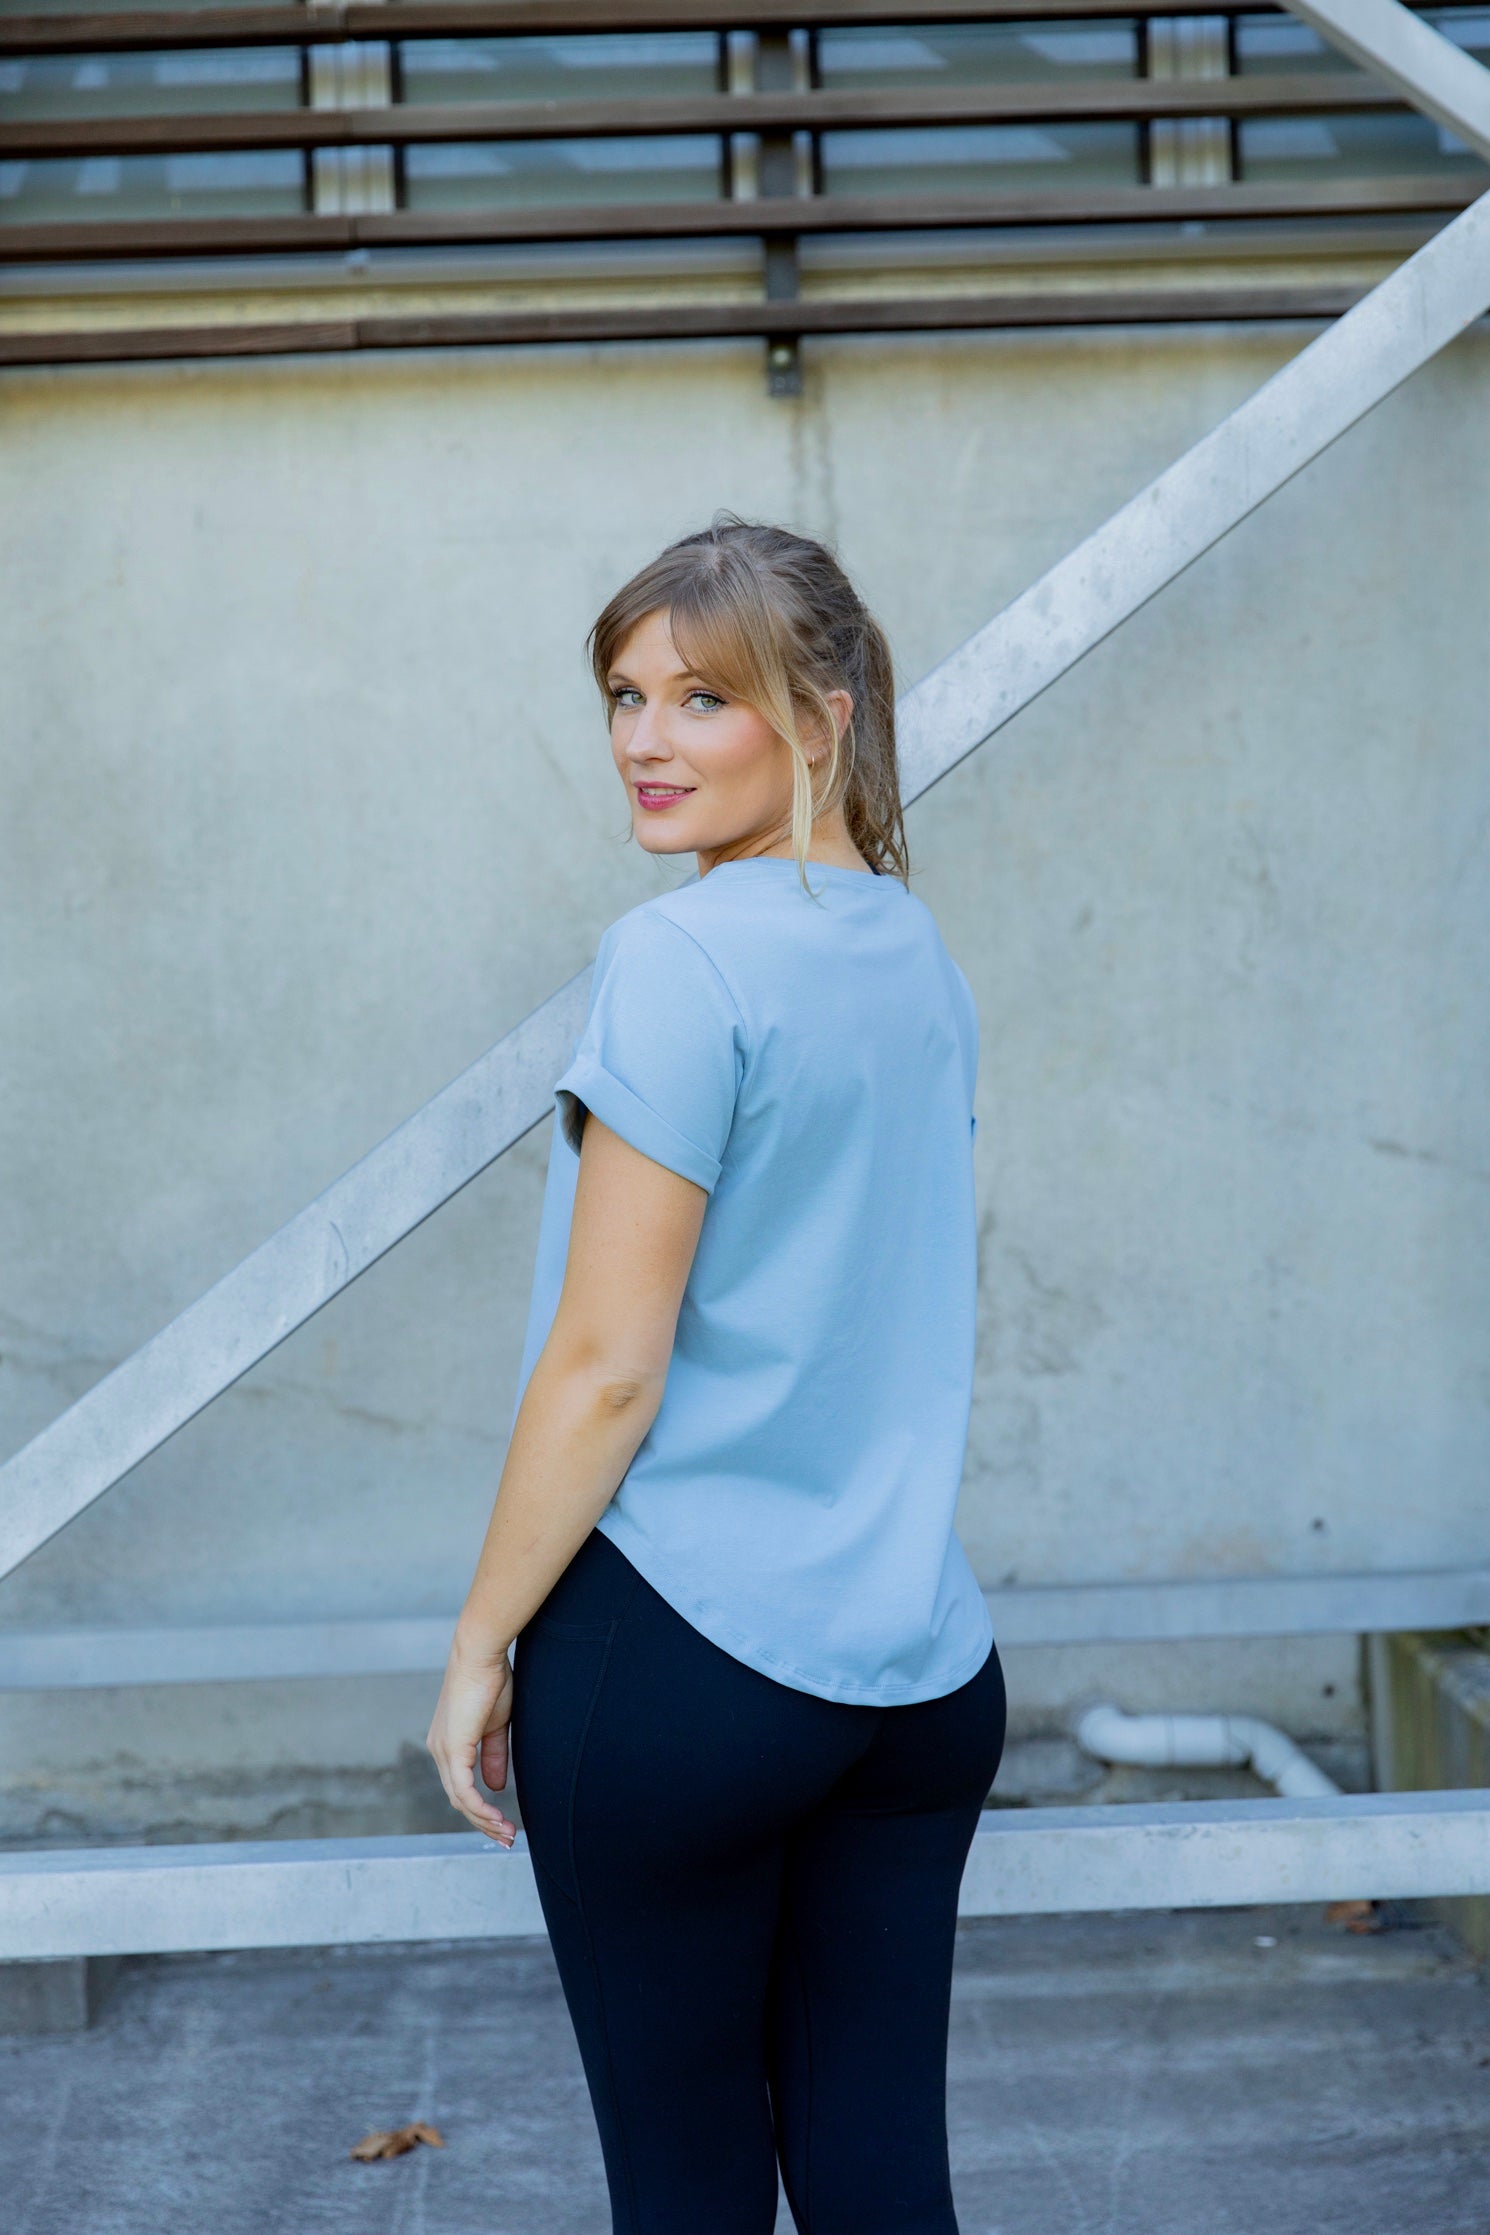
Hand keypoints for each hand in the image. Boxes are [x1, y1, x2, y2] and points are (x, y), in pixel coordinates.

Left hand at [426, 1643, 517, 1846]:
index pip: (460, 1787)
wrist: (481, 1654)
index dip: (481, 1809)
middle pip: (458, 1800)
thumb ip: (494, 1756)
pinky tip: (497, 1818)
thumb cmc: (490, 1681)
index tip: (503, 1824)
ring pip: (460, 1801)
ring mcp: (443, 1751)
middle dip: (483, 1823)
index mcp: (447, 1744)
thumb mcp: (496, 1725)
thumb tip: (496, 1787)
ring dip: (484, 1821)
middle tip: (507, 1839)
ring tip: (507, 1834)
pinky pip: (465, 1791)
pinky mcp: (453, 1749)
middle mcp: (439, 1751)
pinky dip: (481, 1809)